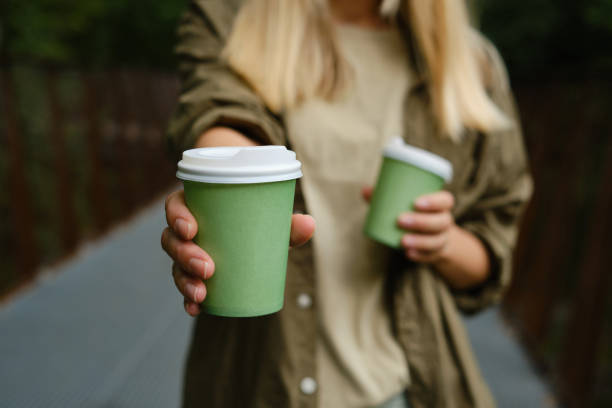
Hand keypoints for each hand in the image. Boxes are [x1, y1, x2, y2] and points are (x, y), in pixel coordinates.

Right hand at [161, 190, 314, 315]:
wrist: (256, 242)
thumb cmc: (258, 223)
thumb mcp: (270, 221)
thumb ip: (288, 223)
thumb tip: (309, 223)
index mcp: (197, 205)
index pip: (175, 206)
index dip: (176, 217)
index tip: (191, 229)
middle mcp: (186, 230)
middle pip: (171, 239)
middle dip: (184, 255)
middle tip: (208, 268)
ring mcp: (186, 254)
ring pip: (175, 265)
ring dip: (184, 280)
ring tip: (202, 293)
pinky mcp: (193, 275)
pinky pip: (184, 287)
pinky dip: (188, 300)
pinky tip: (195, 309)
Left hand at [362, 187, 454, 263]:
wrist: (430, 234)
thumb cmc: (413, 212)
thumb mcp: (403, 202)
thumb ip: (385, 196)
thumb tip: (365, 191)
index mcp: (441, 205)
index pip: (445, 200)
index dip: (434, 202)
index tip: (415, 202)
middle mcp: (444, 221)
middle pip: (440, 221)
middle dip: (421, 221)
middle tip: (400, 220)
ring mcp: (442, 238)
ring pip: (437, 240)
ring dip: (420, 241)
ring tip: (402, 241)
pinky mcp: (436, 253)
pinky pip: (431, 256)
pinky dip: (420, 255)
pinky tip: (408, 254)